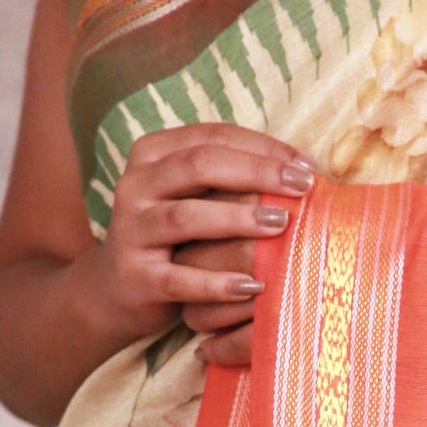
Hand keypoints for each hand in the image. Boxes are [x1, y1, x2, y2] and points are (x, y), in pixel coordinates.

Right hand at [93, 123, 315, 349]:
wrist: (118, 290)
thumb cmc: (175, 237)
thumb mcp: (197, 197)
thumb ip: (234, 179)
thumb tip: (304, 170)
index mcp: (153, 154)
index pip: (214, 136)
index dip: (264, 147)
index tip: (307, 166)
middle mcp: (136, 185)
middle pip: (200, 165)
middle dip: (257, 173)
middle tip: (302, 188)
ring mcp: (131, 231)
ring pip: (187, 217)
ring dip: (239, 220)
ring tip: (282, 226)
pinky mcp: (136, 277)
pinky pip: (179, 279)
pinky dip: (218, 283)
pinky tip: (253, 286)